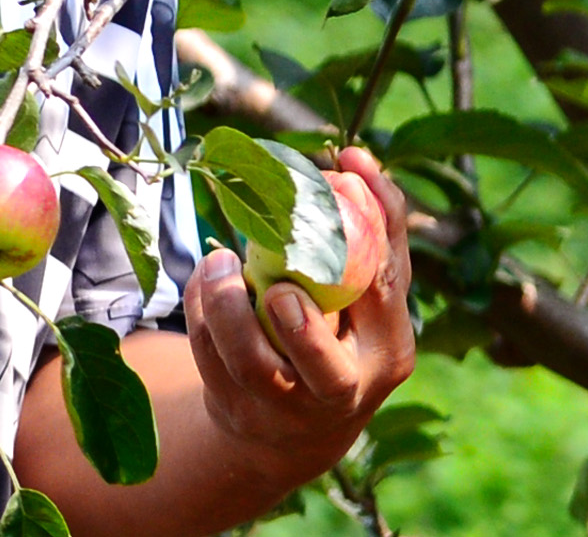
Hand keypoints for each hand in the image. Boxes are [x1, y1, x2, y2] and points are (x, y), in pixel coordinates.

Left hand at [182, 147, 416, 471]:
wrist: (293, 428)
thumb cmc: (341, 336)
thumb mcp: (368, 301)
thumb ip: (372, 237)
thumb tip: (353, 158)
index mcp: (387, 353)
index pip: (385, 290)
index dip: (369, 223)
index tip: (342, 167)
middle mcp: (342, 392)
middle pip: (324, 367)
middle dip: (299, 325)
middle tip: (278, 287)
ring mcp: (283, 407)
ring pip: (252, 364)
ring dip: (228, 306)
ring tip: (219, 262)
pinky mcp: (235, 407)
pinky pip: (209, 356)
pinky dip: (199, 312)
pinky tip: (205, 280)